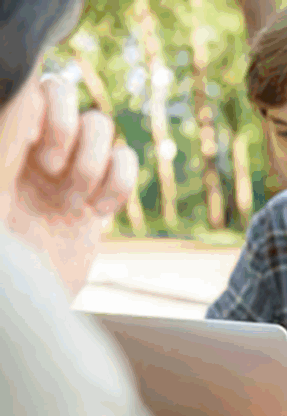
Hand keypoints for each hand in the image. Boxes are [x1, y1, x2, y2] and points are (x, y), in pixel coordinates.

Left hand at [0, 75, 137, 299]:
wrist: (21, 310)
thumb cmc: (3, 260)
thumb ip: (9, 143)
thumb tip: (24, 99)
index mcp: (3, 141)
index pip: (32, 87)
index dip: (42, 110)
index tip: (28, 154)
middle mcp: (30, 145)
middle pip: (65, 92)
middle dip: (65, 133)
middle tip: (48, 173)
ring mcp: (68, 170)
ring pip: (101, 124)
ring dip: (92, 163)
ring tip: (71, 201)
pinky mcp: (99, 196)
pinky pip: (127, 161)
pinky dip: (118, 182)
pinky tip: (97, 210)